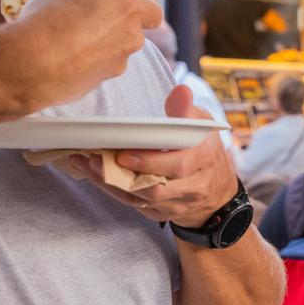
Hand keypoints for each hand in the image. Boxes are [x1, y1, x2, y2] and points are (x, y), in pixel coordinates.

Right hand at [7, 0, 162, 109]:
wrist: (31, 63)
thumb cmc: (50, 16)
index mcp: (129, 8)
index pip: (154, 12)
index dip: (141, 9)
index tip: (123, 7)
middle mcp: (130, 38)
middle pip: (131, 32)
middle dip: (113, 27)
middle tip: (85, 20)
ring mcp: (116, 65)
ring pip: (113, 53)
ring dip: (97, 47)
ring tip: (66, 40)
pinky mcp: (98, 85)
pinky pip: (95, 70)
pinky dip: (83, 65)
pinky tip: (59, 58)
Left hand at [71, 86, 240, 227]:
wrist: (217, 190)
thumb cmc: (204, 149)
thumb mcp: (202, 124)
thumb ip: (186, 110)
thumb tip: (180, 91)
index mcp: (203, 159)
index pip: (177, 165)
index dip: (149, 162)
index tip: (122, 153)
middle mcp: (192, 186)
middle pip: (155, 188)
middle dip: (122, 176)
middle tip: (94, 159)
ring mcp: (176, 204)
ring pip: (140, 199)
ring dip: (110, 184)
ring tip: (86, 164)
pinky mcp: (161, 213)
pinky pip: (134, 205)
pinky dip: (112, 191)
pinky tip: (94, 175)